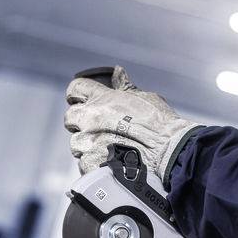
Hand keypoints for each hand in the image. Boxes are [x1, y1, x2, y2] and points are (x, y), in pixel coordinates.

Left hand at [64, 66, 200, 177]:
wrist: (168, 153)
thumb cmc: (161, 124)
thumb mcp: (145, 97)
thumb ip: (125, 87)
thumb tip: (117, 72)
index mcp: (102, 98)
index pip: (75, 88)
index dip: (77, 95)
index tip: (81, 100)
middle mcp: (91, 117)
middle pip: (70, 117)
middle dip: (79, 122)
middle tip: (96, 129)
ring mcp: (89, 141)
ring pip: (76, 143)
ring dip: (88, 146)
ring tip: (108, 150)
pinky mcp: (90, 162)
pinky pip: (83, 163)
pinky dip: (94, 165)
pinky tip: (109, 163)